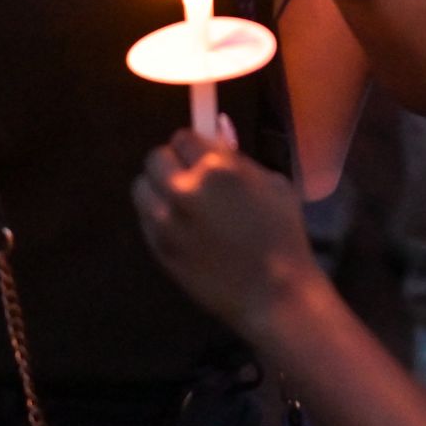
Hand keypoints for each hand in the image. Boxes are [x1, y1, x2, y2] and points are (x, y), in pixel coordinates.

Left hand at [131, 127, 321, 332]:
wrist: (272, 293)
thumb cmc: (283, 235)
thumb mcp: (273, 185)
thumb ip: (239, 159)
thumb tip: (217, 132)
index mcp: (216, 168)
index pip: (184, 137)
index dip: (195, 144)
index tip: (203, 154)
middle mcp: (183, 189)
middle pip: (156, 157)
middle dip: (173, 162)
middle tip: (191, 175)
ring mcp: (165, 221)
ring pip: (142, 186)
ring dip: (159, 187)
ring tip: (181, 201)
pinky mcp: (156, 247)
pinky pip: (145, 217)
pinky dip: (157, 214)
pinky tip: (181, 226)